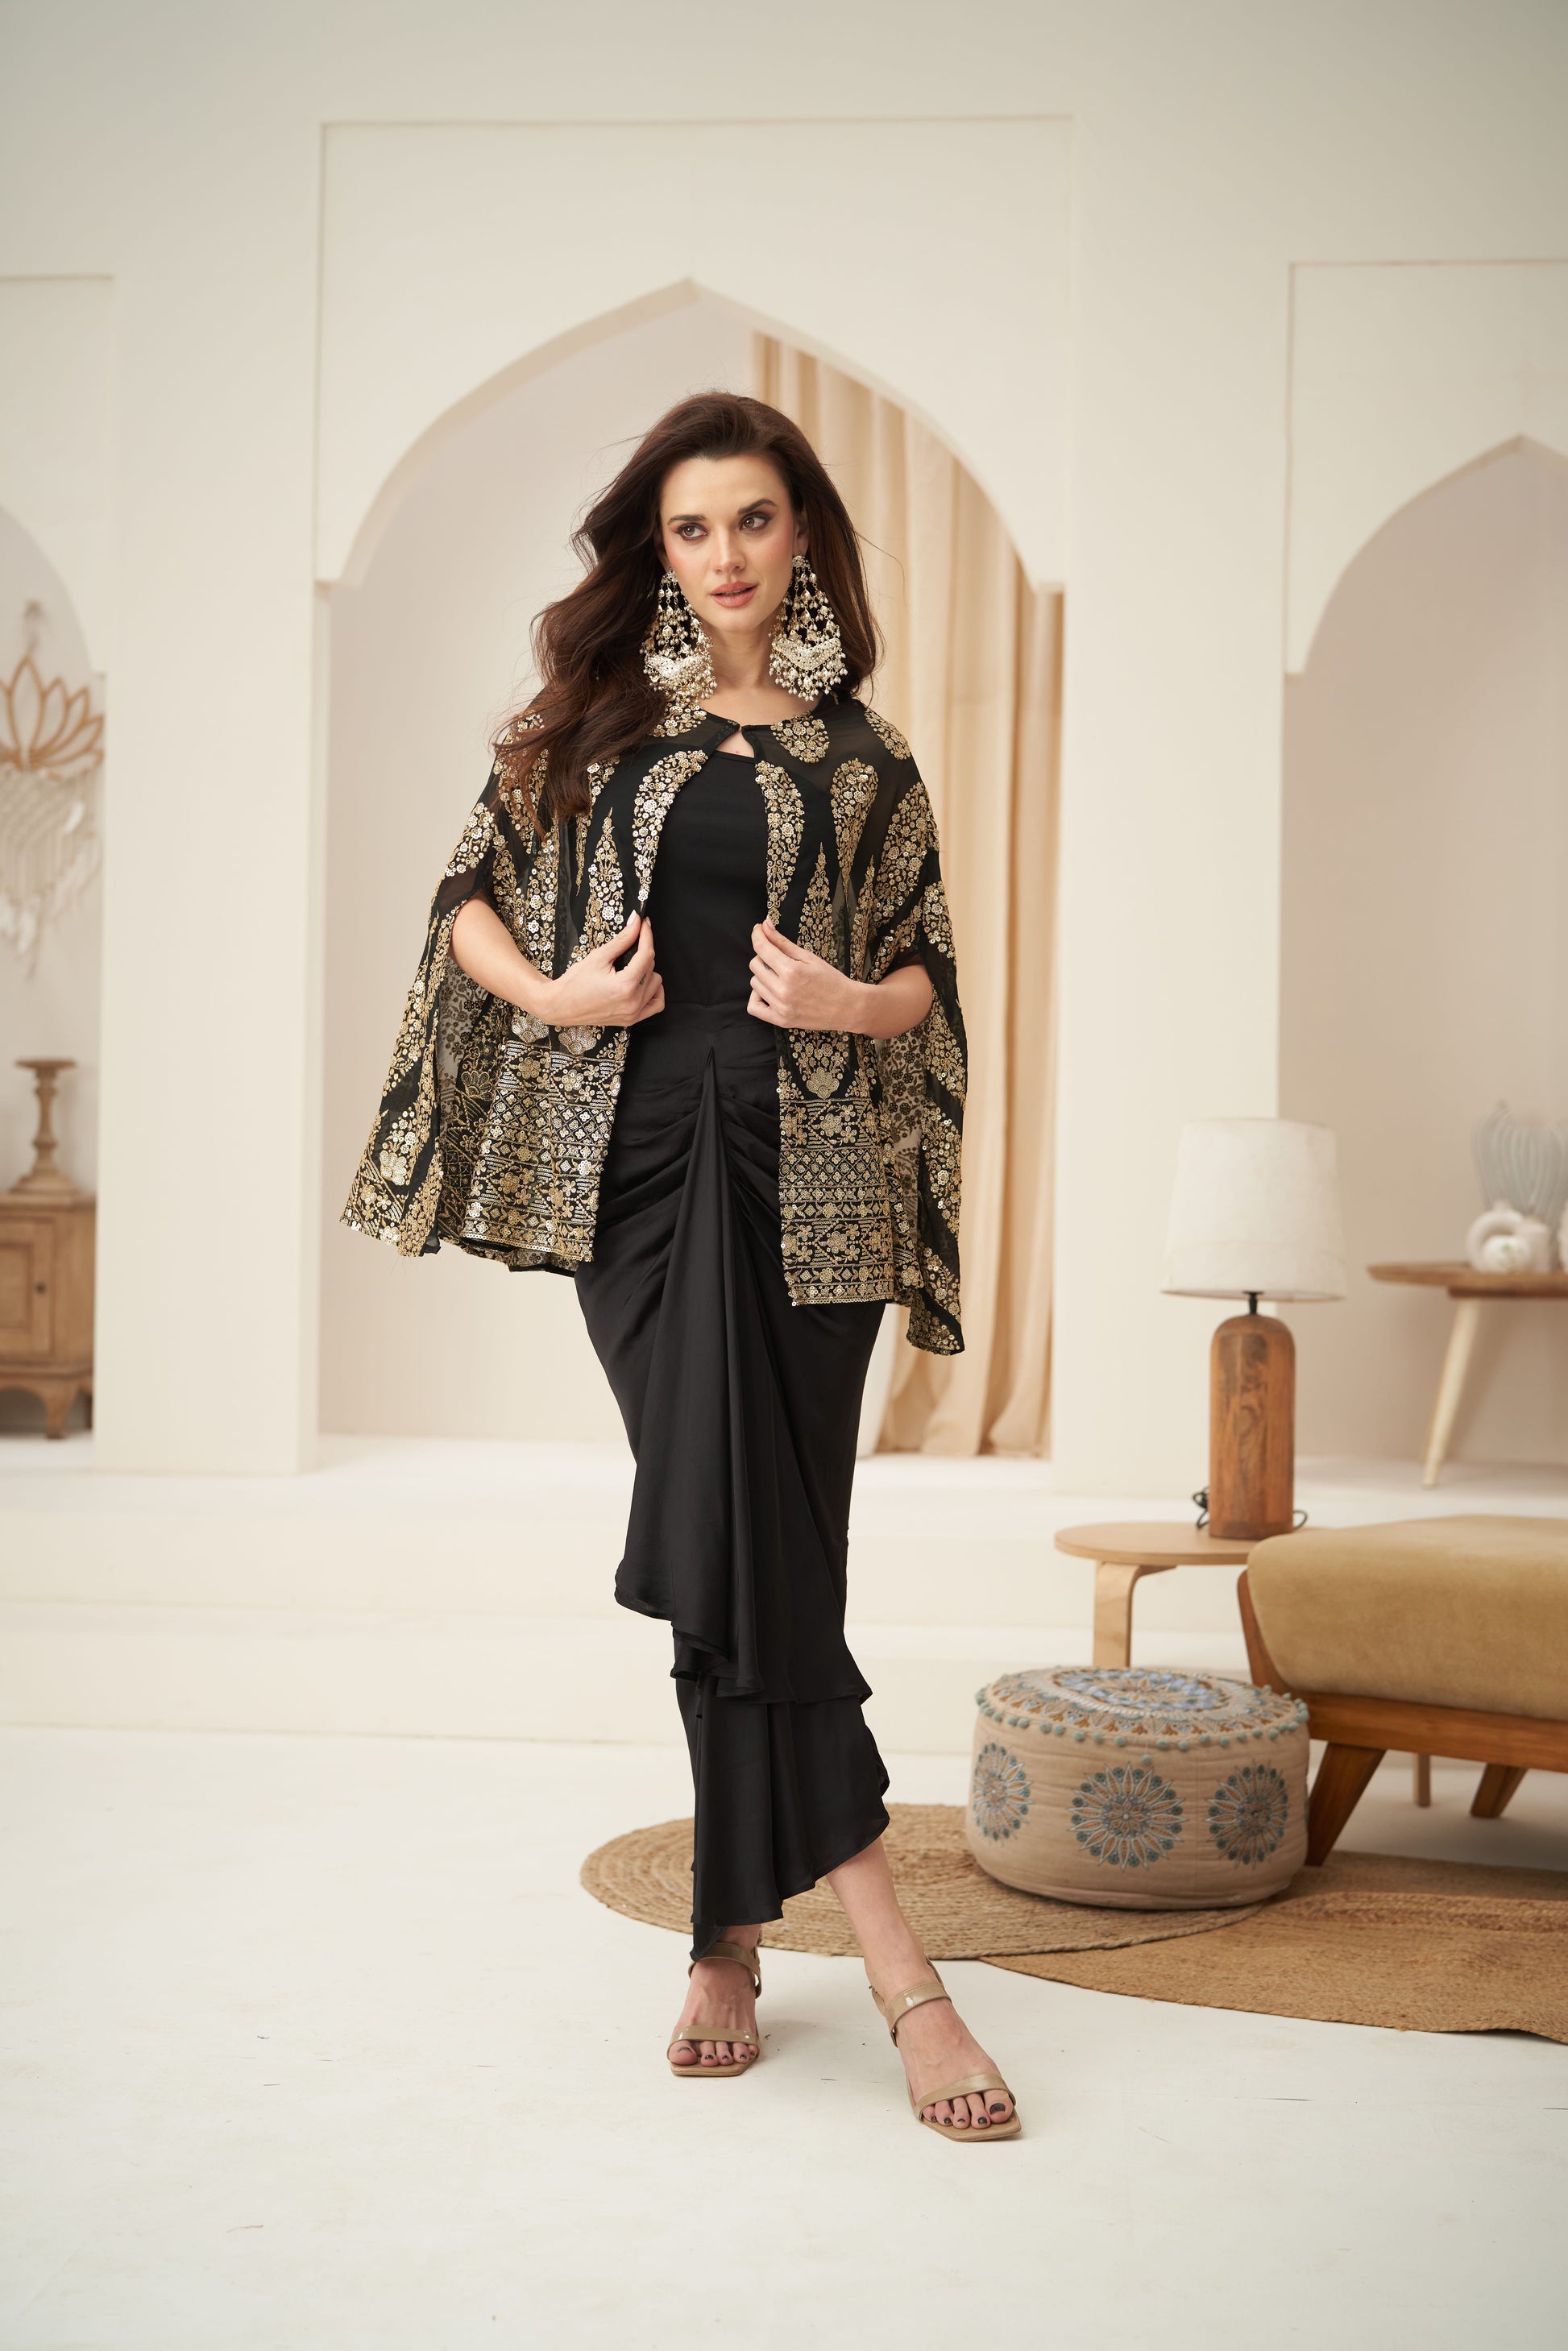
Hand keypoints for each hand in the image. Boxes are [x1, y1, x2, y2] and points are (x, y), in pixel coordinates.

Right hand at [545, 911, 664, 1027]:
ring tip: (630, 969)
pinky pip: (656, 1004)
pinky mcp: (632, 1019)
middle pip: (651, 967)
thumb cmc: (574, 983)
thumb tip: (636, 923)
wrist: (561, 1005)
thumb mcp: (599, 957)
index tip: (644, 924)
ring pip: (656, 984)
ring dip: (648, 972)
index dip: (646, 935)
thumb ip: (622, 940)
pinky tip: (643, 983)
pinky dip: (654, 991)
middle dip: (642, 954)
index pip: (646, 954)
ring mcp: (634, 1013)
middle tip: (627, 949)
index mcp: (625, 986)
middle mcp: (633, 1002)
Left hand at [748, 916, 862, 1031]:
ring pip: (754, 983)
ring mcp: (781, 1007)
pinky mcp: (780, 1020)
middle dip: (763, 956)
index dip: (757, 935)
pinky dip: (756, 997)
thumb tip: (765, 925)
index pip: (762, 948)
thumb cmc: (831, 980)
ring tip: (778, 976)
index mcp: (792, 971)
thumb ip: (783, 942)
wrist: (847, 1007)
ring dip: (762, 975)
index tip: (758, 929)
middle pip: (755, 965)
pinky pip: (754, 1007)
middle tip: (776, 957)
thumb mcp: (809, 957)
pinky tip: (768, 991)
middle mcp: (783, 990)